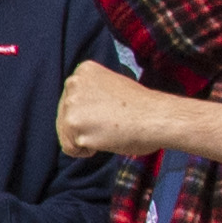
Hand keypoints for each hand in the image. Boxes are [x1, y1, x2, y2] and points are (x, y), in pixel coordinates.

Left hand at [54, 58, 174, 160]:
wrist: (157, 118)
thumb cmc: (142, 107)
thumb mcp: (111, 85)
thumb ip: (90, 92)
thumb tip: (78, 108)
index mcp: (83, 71)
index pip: (70, 101)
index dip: (89, 113)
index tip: (108, 111)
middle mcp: (73, 83)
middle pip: (64, 117)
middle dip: (84, 126)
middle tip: (110, 123)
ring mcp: (72, 104)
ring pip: (65, 133)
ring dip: (85, 138)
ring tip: (108, 130)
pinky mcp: (74, 125)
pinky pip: (70, 148)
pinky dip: (85, 150)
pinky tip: (104, 140)